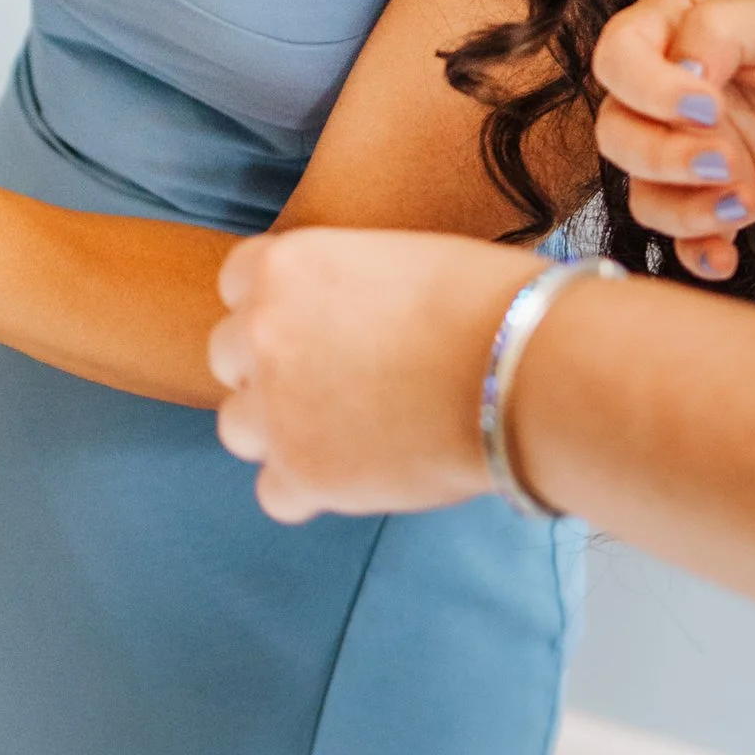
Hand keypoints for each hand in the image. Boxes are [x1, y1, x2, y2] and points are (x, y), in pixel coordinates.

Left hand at [210, 228, 517, 519]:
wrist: (526, 368)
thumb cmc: (490, 303)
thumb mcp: (401, 261)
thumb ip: (348, 290)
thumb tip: (348, 323)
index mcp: (283, 265)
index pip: (237, 284)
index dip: (276, 308)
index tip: (316, 326)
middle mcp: (261, 332)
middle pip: (228, 358)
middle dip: (272, 370)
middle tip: (335, 382)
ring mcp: (274, 408)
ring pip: (239, 429)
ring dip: (281, 432)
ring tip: (349, 433)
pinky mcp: (302, 474)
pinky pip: (276, 493)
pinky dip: (312, 490)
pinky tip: (363, 474)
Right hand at [589, 0, 754, 282]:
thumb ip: (721, 29)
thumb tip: (679, 74)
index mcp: (676, 28)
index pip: (617, 59)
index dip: (647, 89)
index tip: (707, 106)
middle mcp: (676, 89)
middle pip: (619, 132)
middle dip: (661, 155)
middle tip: (727, 159)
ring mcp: (702, 145)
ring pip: (645, 189)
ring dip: (679, 207)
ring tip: (740, 202)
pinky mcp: (734, 192)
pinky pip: (689, 232)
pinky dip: (697, 251)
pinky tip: (727, 256)